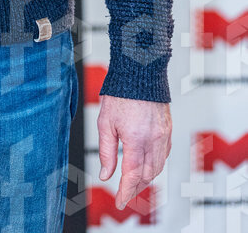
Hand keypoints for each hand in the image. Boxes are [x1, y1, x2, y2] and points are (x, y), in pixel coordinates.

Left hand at [97, 95, 171, 209]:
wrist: (139, 71)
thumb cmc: (120, 93)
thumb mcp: (105, 122)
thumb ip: (107, 151)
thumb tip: (106, 174)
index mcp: (136, 139)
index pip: (132, 175)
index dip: (125, 192)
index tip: (120, 202)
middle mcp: (153, 140)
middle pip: (147, 175)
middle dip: (136, 187)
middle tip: (124, 193)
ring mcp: (163, 135)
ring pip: (158, 167)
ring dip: (146, 178)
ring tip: (134, 182)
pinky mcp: (168, 129)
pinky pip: (164, 155)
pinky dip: (156, 164)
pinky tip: (146, 165)